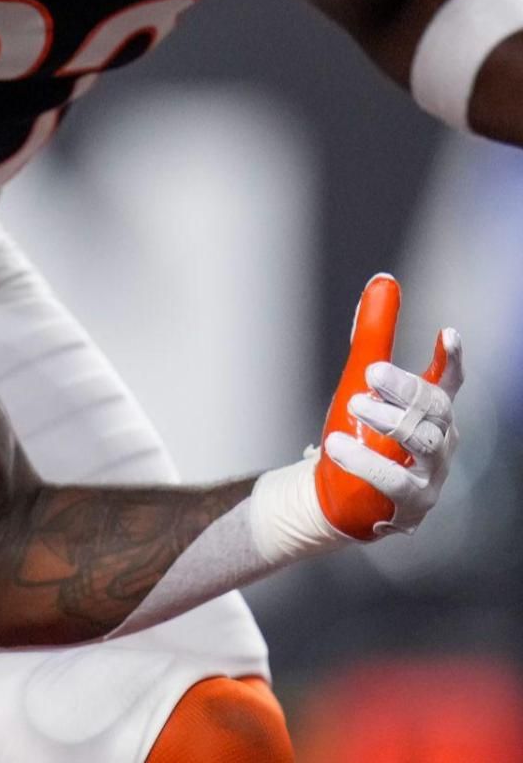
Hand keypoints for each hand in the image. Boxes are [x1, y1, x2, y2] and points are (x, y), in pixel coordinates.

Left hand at [315, 274, 462, 538]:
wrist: (340, 497)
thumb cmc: (361, 435)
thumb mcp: (363, 384)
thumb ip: (373, 337)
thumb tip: (382, 282)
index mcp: (431, 411)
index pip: (448, 382)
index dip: (450, 360)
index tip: (447, 334)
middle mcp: (440, 440)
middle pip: (436, 408)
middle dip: (407, 387)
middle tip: (371, 371)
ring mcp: (431, 474)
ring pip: (422, 442)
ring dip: (388, 421)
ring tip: (353, 404)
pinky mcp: (411, 505)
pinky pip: (398, 483)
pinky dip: (369, 463)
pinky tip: (338, 447)